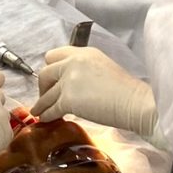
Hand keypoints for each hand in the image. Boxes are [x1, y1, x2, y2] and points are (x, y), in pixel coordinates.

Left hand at [33, 46, 157, 137]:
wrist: (133, 102)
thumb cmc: (125, 89)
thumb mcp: (102, 67)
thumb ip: (83, 70)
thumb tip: (70, 83)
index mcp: (83, 53)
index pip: (54, 55)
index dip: (51, 68)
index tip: (52, 80)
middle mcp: (73, 62)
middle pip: (45, 72)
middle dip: (43, 86)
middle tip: (46, 96)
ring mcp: (69, 80)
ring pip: (46, 94)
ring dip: (41, 104)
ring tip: (38, 112)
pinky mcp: (68, 99)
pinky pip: (51, 109)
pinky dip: (47, 115)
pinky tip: (46, 120)